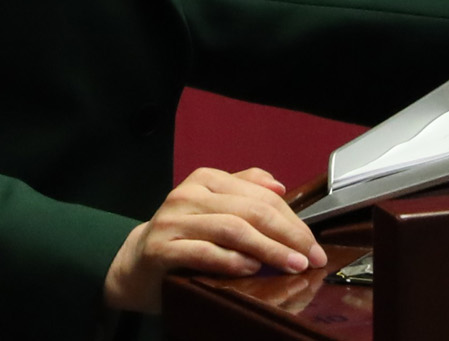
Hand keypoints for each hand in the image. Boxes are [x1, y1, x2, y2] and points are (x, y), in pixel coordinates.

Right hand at [103, 167, 326, 313]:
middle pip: (250, 211)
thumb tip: (280, 184)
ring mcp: (173, 220)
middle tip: (309, 257)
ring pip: (231, 229)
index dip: (292, 219)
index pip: (260, 195)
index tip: (313, 243)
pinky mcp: (161, 248)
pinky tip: (251, 269)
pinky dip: (231, 261)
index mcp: (206, 179)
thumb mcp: (214, 206)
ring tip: (290, 265)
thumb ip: (244, 189)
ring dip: (267, 249)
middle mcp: (188, 194)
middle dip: (287, 235)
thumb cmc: (183, 237)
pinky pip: (204, 252)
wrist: (135, 263)